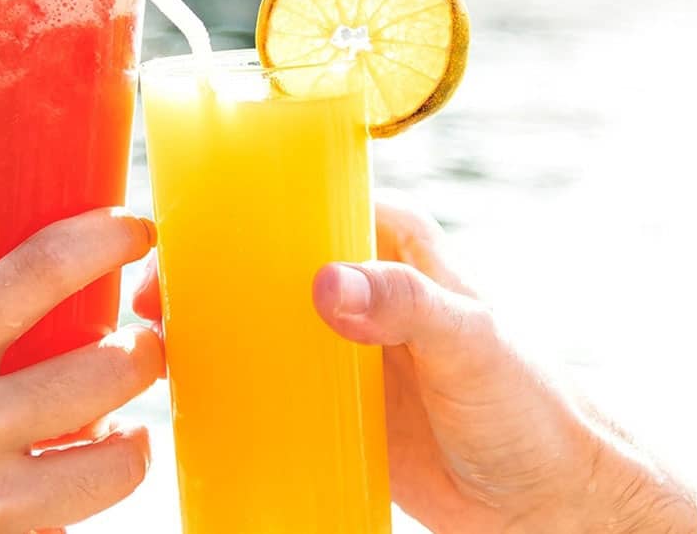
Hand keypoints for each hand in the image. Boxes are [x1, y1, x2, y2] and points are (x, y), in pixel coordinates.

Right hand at [0, 208, 162, 533]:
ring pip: (119, 464)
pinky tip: (55, 486)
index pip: (40, 273)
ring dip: (130, 438)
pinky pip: (72, 524)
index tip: (132, 230)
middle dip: (145, 349)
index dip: (106, 238)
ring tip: (115, 427)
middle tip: (138, 343)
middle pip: (111, 369)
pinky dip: (76, 502)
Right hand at [133, 196, 696, 532]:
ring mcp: (342, 341)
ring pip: (257, 317)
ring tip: (153, 341)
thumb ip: (407, 305)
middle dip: (203, 269)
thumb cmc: (528, 407)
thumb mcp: (471, 343)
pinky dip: (230, 378)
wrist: (545, 497)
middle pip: (263, 258)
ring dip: (207, 324)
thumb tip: (327, 284)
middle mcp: (360, 281)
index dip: (239, 203)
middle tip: (151, 294)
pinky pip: (267, 377)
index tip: (181, 223)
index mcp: (392, 241)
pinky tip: (191, 392)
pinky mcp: (332, 397)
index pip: (304, 198)